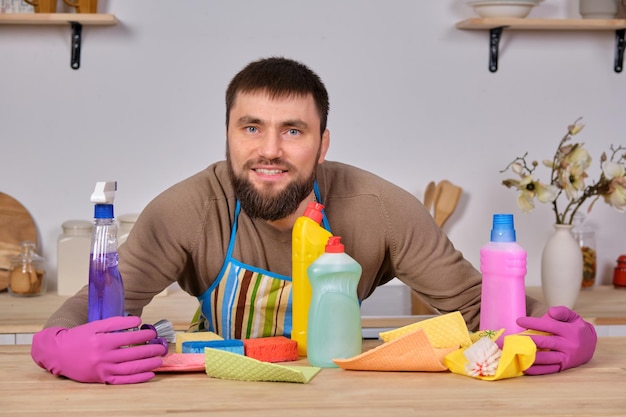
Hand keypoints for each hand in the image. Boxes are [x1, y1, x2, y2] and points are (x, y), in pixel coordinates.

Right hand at [31, 316, 167, 383]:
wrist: (57, 353)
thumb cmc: (78, 337)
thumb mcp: (94, 325)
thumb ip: (115, 322)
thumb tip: (136, 320)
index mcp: (102, 341)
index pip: (129, 337)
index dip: (144, 335)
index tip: (153, 333)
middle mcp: (103, 356)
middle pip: (133, 353)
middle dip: (150, 350)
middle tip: (162, 347)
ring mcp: (103, 369)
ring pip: (131, 368)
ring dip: (148, 364)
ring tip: (159, 360)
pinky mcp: (102, 379)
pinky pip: (123, 380)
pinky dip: (138, 378)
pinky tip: (149, 374)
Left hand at [516, 306, 596, 374]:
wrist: (591, 345)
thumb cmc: (576, 328)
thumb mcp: (573, 316)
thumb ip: (562, 311)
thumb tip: (550, 312)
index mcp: (569, 331)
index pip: (549, 326)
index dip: (533, 323)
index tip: (519, 320)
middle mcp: (568, 345)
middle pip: (545, 342)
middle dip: (528, 340)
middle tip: (514, 338)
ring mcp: (566, 357)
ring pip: (546, 358)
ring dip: (530, 356)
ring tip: (516, 353)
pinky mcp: (564, 367)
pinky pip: (549, 369)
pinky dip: (536, 369)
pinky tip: (524, 367)